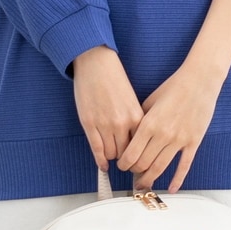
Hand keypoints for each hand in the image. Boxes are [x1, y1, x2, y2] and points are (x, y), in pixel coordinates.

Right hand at [72, 46, 143, 171]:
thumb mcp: (132, 101)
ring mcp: (104, 125)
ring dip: (112, 158)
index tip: (139, 162)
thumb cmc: (114, 80)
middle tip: (125, 164)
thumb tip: (137, 145)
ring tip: (112, 157)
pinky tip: (103, 166)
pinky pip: (97, 150)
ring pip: (111, 154)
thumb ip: (134, 122)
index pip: (141, 147)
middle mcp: (121, 123)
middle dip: (126, 160)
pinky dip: (100, 161)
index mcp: (136, 116)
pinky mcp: (89, 124)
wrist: (96, 63)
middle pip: (127, 154)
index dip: (140, 156)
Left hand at [116, 61, 221, 192]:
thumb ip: (140, 121)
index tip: (122, 165)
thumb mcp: (150, 101)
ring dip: (150, 179)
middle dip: (135, 172)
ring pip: (160, 168)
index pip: (131, 154)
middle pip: (143, 164)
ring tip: (144, 184)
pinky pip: (184, 166)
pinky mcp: (193, 142)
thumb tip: (131, 139)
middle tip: (133, 173)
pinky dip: (177, 180)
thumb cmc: (174, 87)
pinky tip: (171, 189)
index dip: (124, 164)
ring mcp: (179, 140)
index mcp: (149, 124)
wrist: (200, 80)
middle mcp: (163, 135)